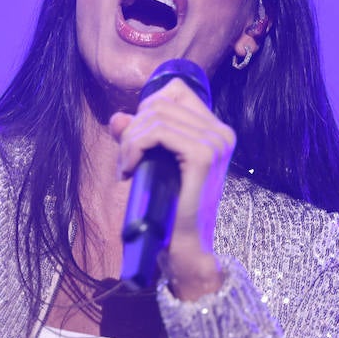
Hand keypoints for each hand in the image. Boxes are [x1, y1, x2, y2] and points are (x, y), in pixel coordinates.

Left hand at [109, 79, 232, 298]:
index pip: (176, 91)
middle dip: (134, 128)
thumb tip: (117, 117)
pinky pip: (159, 133)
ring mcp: (215, 142)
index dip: (148, 107)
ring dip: (131, 141)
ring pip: (156, 116)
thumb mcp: (153, 164)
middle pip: (161, 102)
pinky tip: (131, 170)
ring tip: (127, 168)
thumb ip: (137, 137)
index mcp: (215, 130)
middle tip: (126, 161)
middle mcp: (221, 132)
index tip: (136, 139)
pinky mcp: (203, 156)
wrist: (186, 246)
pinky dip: (136, 147)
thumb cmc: (171, 208)